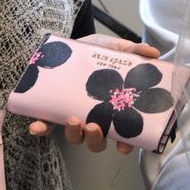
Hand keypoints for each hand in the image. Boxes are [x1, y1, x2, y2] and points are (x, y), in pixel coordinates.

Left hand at [29, 33, 160, 154]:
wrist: (72, 44)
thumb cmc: (98, 52)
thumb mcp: (116, 49)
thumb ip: (134, 51)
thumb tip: (153, 52)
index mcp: (113, 108)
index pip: (123, 132)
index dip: (125, 143)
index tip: (125, 146)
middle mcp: (94, 116)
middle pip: (97, 141)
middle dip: (95, 140)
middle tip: (94, 127)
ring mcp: (74, 115)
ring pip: (75, 137)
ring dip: (74, 134)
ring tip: (72, 120)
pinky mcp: (53, 110)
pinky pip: (46, 125)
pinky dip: (41, 128)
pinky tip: (37, 127)